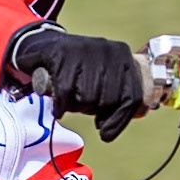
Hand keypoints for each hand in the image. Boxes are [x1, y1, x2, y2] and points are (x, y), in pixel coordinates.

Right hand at [6, 22, 142, 141]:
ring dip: (76, 107)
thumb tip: (109, 132)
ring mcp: (86, 49)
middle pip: (109, 100)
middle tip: (82, 107)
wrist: (48, 45)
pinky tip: (58, 108)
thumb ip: (115, 98)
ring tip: (70, 101)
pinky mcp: (62, 53)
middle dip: (93, 110)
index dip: (119, 120)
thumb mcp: (104, 78)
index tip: (105, 133)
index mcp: (124, 57)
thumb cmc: (80, 71)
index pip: (131, 96)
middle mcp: (108, 50)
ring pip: (87, 98)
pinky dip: (60, 105)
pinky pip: (66, 92)